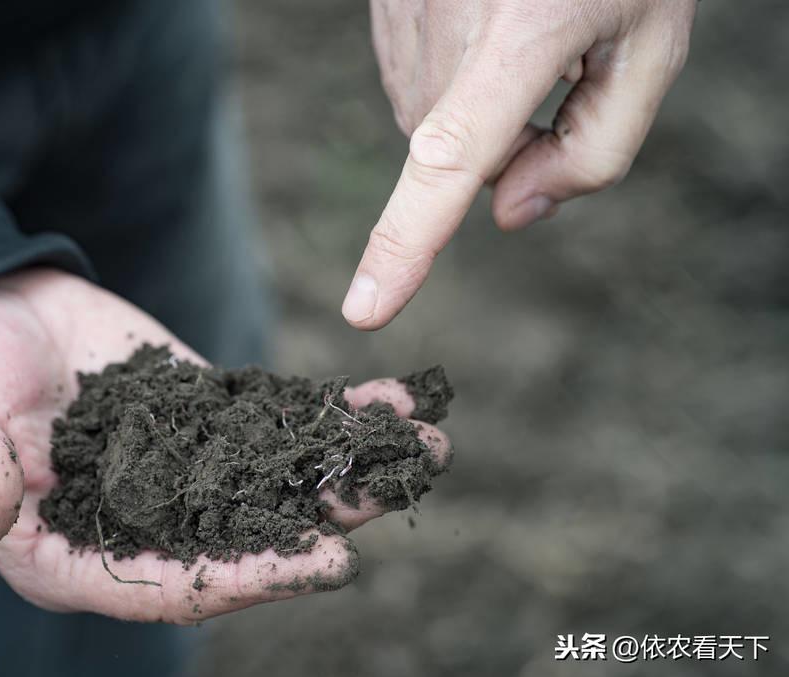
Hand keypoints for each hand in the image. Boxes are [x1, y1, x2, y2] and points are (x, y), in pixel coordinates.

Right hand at [0, 268, 449, 623]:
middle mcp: (138, 524)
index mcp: (70, 551)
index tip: (322, 565)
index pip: (165, 584)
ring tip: (424, 447)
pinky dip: (327, 416)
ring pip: (272, 485)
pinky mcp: (204, 420)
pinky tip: (388, 403)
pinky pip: (272, 426)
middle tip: (396, 494)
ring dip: (346, 469)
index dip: (243, 579)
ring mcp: (180, 471)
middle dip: (322, 524)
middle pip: (241, 541)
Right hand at [343, 0, 696, 328]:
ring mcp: (401, 14)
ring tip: (520, 35)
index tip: (364, 308)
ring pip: (427, 126)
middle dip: (506, 146)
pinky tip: (484, 25)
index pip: (450, 160)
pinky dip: (448, 80)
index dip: (406, 241)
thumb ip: (598, 150)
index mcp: (523, 30)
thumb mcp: (650, 44)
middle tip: (557, 76)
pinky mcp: (382, 11)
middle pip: (456, 159)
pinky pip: (410, 86)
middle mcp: (444, 21)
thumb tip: (510, 214)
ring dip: (474, 110)